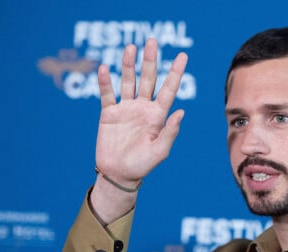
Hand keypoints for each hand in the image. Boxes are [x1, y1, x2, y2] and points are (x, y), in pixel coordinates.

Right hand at [90, 40, 187, 223]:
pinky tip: (104, 69)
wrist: (119, 174)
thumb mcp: (159, 151)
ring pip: (128, 81)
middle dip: (150, 60)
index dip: (176, 72)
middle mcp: (143, 108)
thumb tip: (181, 111)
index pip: (169, 89)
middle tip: (152, 41)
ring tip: (130, 47)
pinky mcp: (109, 114)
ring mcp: (126, 109)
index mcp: (158, 115)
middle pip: (148, 79)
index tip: (183, 55)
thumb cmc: (142, 165)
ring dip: (128, 65)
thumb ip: (170, 132)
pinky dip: (105, 82)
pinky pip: (107, 94)